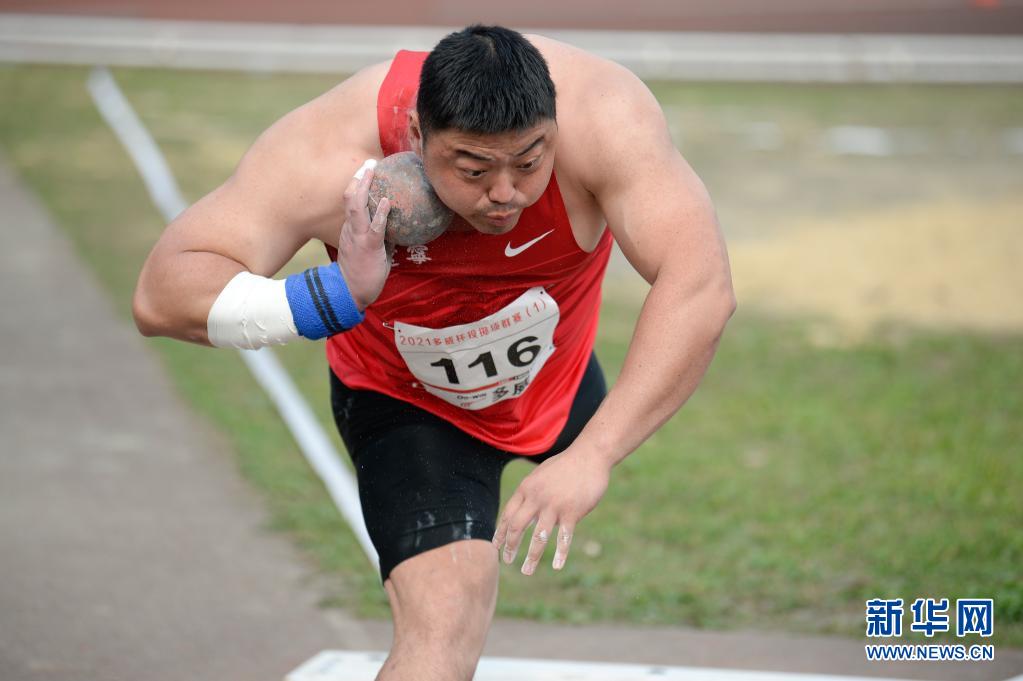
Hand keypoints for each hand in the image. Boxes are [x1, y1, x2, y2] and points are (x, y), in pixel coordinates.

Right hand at [336, 161, 390, 309]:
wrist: (349, 292)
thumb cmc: (361, 275)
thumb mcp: (369, 252)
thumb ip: (379, 239)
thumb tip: (396, 231)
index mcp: (351, 229)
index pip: (352, 202)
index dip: (358, 185)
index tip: (367, 171)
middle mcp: (351, 229)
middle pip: (350, 197)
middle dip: (359, 178)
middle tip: (370, 163)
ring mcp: (358, 236)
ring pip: (356, 206)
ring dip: (364, 186)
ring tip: (372, 170)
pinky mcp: (368, 246)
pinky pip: (374, 227)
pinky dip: (379, 213)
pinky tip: (386, 202)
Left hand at [492, 447, 610, 575]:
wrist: (590, 455)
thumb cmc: (566, 465)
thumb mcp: (541, 474)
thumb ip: (532, 492)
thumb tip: (523, 510)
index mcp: (527, 488)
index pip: (508, 514)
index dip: (501, 532)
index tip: (496, 546)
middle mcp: (537, 498)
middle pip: (517, 527)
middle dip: (510, 546)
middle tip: (506, 561)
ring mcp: (554, 506)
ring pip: (538, 537)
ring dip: (531, 557)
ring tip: (526, 571)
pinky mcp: (572, 512)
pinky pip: (564, 537)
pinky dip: (560, 553)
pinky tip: (557, 566)